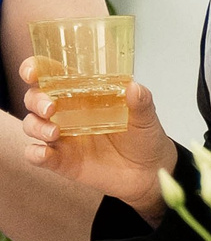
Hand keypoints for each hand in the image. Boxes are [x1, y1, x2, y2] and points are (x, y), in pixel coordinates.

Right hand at [19, 65, 178, 223]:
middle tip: (50, 107)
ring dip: (36, 126)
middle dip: (35, 100)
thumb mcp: (146, 117)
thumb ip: (141, 102)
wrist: (150, 171)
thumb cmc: (144, 137)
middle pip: (34, 99)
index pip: (51, 76)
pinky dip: (34, 154)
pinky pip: (36, 155)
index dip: (35, 69)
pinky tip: (44, 153)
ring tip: (55, 132)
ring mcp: (61, 137)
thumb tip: (134, 87)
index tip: (31, 72)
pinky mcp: (61, 160)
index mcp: (83, 95)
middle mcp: (66, 113)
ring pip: (32, 125)